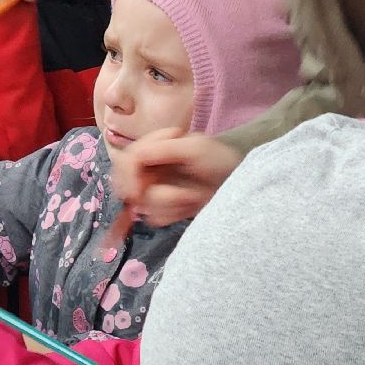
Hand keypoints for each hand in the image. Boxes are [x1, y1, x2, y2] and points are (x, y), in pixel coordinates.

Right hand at [110, 129, 243, 227]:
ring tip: (191, 198)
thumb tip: (134, 160)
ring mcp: (156, 190)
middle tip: (172, 196)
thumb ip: (161, 149)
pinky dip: (172, 215)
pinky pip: (154, 218)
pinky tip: (189, 207)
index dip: (127, 177)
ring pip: (141, 205)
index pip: (125, 162)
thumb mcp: (193, 147)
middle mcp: (150, 169)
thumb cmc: (220, 159)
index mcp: (154, 148)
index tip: (137, 192)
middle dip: (148, 195)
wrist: (240, 186)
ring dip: (168, 204)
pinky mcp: (165, 209)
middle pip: (126, 186)